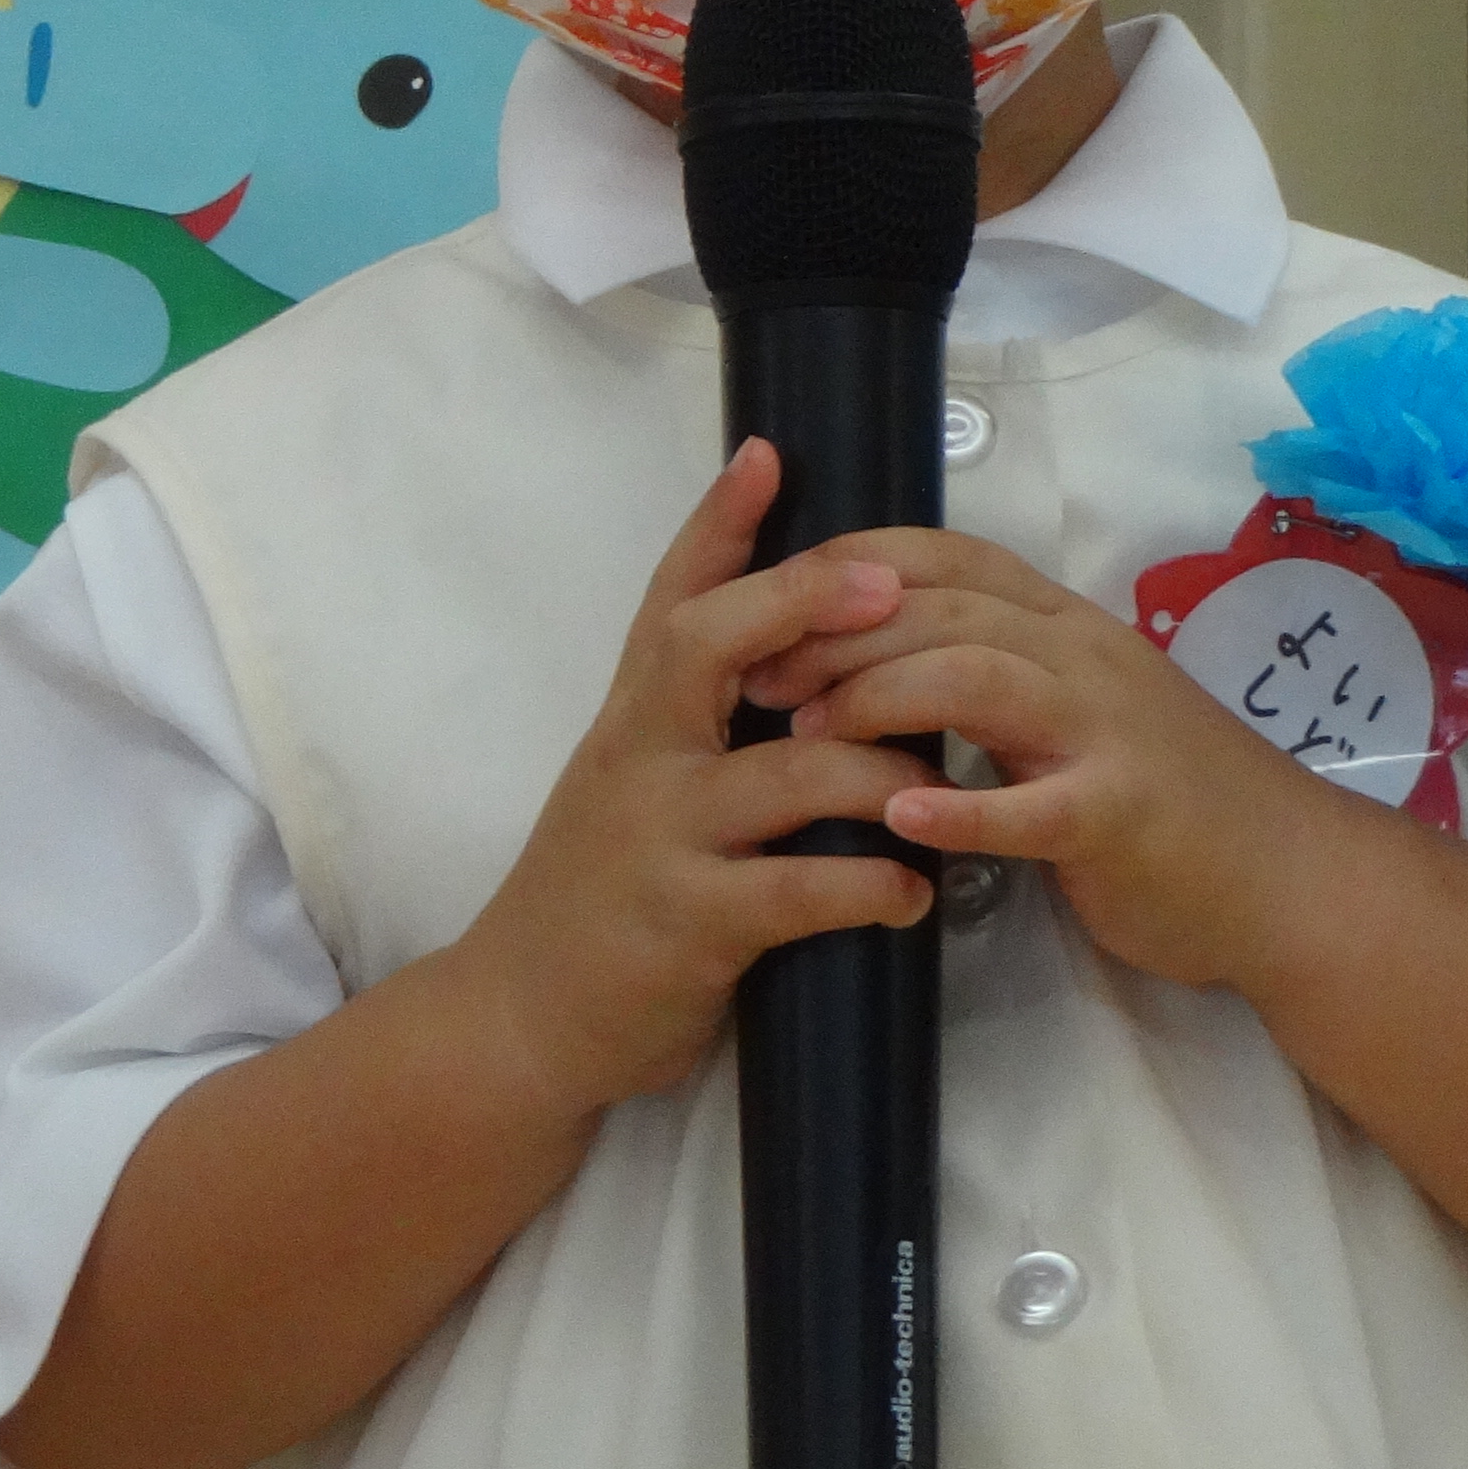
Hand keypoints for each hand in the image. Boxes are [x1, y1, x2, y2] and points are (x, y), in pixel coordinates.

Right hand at [452, 441, 947, 1122]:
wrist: (525, 1015)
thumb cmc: (599, 892)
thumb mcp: (628, 785)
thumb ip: (691, 727)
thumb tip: (789, 664)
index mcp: (632, 720)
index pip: (671, 599)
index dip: (717, 524)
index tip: (768, 453)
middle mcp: (638, 759)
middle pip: (709, 645)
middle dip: (802, 603)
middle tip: (888, 583)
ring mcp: (660, 838)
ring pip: (790, 770)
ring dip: (886, 772)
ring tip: (942, 787)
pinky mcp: (690, 923)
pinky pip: (802, 889)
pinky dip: (873, 885)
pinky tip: (911, 894)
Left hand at [746, 530, 1359, 992]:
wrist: (1292, 880)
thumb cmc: (1162, 794)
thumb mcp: (1073, 705)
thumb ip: (990, 668)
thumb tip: (867, 648)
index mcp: (1063, 624)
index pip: (945, 554)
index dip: (848, 562)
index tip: (766, 595)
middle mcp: (1084, 658)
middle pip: (940, 609)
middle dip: (833, 634)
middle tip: (754, 677)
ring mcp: (1107, 733)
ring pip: (975, 679)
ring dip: (875, 700)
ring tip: (803, 734)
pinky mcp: (1122, 817)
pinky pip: (1034, 806)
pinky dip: (964, 810)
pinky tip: (901, 819)